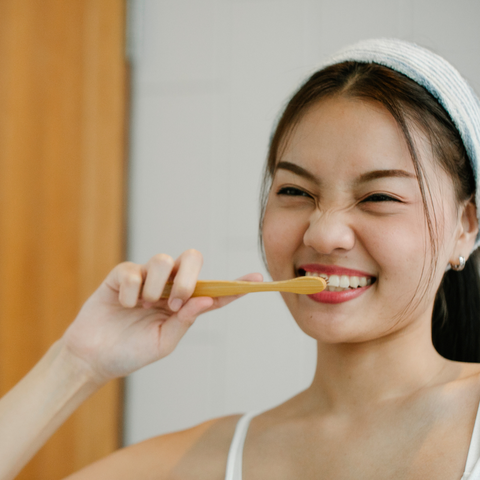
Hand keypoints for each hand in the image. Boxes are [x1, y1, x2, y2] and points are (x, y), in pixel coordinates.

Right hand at [61, 249, 261, 383]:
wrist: (94, 357)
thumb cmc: (131, 351)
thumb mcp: (163, 342)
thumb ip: (185, 320)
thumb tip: (207, 299)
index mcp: (183, 304)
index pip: (213, 290)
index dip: (235, 285)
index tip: (258, 279)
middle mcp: (168, 286)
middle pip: (191, 258)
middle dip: (188, 276)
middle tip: (176, 302)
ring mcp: (146, 278)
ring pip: (161, 259)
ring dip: (156, 286)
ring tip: (145, 305)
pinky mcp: (122, 275)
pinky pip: (133, 271)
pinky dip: (130, 292)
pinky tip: (124, 306)